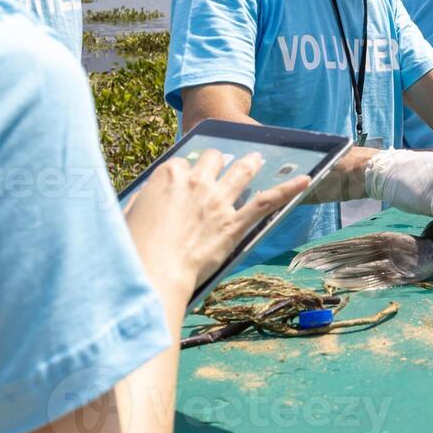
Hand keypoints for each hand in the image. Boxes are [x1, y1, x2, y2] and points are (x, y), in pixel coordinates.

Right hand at [124, 150, 310, 299]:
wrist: (154, 273)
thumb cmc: (134, 249)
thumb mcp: (127, 214)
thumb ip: (143, 200)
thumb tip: (149, 197)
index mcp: (167, 176)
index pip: (183, 163)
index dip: (187, 171)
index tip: (188, 178)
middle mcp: (196, 182)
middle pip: (213, 160)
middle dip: (218, 162)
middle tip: (222, 166)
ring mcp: (218, 201)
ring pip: (241, 172)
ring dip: (250, 164)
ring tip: (256, 159)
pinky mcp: (235, 223)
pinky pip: (266, 201)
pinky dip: (287, 189)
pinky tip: (305, 180)